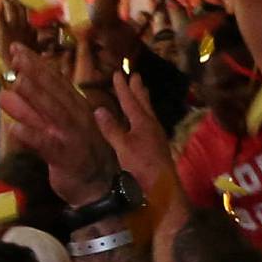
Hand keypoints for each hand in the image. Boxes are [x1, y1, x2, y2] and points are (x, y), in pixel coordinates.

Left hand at [0, 46, 115, 203]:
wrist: (100, 187)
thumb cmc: (79, 155)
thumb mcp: (55, 129)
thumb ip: (32, 112)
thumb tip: (7, 92)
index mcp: (76, 107)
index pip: (55, 81)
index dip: (37, 65)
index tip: (18, 49)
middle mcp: (77, 117)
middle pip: (54, 92)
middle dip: (35, 72)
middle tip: (16, 56)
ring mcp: (73, 136)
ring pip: (53, 113)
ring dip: (36, 97)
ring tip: (18, 82)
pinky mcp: (67, 158)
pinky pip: (48, 146)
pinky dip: (33, 137)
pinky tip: (15, 128)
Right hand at [94, 66, 173, 194]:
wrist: (163, 188)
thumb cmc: (142, 166)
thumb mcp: (123, 147)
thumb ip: (111, 129)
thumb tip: (99, 109)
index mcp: (143, 123)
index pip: (131, 101)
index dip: (123, 87)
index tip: (119, 73)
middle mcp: (152, 126)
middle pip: (143, 103)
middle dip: (137, 89)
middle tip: (135, 75)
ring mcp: (156, 135)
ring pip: (148, 112)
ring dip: (143, 100)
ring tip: (141, 91)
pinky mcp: (157, 145)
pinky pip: (149, 122)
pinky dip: (144, 114)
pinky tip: (142, 120)